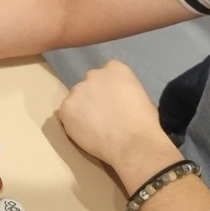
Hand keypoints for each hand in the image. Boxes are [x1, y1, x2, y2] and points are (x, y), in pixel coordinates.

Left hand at [57, 60, 174, 183]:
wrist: (132, 142)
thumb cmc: (143, 122)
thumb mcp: (140, 96)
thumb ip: (124, 91)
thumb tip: (119, 99)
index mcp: (115, 68)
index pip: (106, 73)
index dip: (108, 89)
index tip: (112, 101)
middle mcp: (94, 74)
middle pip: (89, 84)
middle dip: (93, 97)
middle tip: (102, 115)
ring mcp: (77, 90)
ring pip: (76, 99)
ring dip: (82, 109)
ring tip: (94, 128)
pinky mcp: (65, 108)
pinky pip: (67, 114)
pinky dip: (73, 123)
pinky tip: (86, 133)